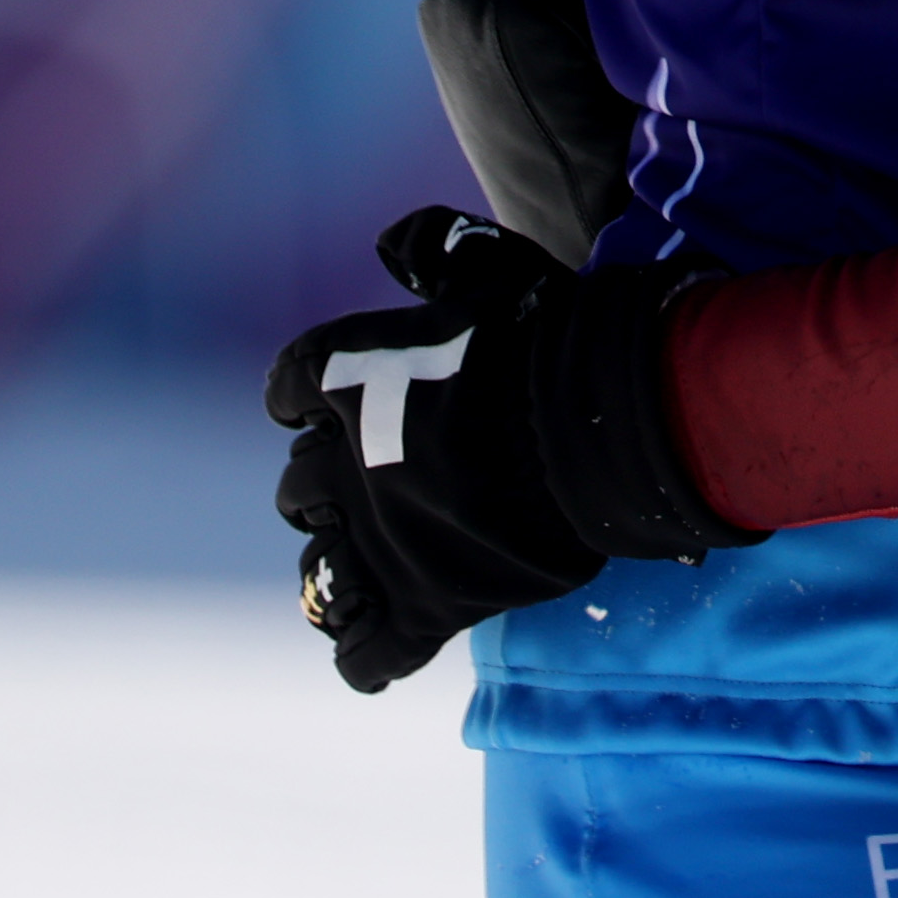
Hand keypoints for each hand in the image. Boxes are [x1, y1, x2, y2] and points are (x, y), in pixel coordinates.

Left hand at [262, 205, 757, 691]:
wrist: (608, 422)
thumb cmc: (554, 338)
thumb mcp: (494, 267)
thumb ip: (436, 247)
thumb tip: (392, 244)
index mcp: (346, 385)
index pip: (288, 391)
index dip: (309, 397)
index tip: (340, 400)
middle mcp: (345, 470)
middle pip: (296, 491)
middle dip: (326, 489)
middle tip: (378, 483)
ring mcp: (383, 545)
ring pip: (319, 577)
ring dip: (337, 570)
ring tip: (374, 564)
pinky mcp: (427, 605)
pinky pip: (367, 654)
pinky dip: (371, 654)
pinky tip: (389, 640)